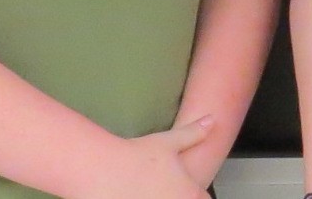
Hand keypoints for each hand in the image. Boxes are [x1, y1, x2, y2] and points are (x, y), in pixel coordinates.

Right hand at [79, 116, 212, 198]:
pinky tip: (132, 195)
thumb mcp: (168, 142)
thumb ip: (194, 133)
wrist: (100, 168)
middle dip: (177, 196)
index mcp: (190, 194)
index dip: (194, 194)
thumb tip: (211, 120)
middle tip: (158, 188)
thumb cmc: (135, 155)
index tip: (183, 188)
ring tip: (143, 191)